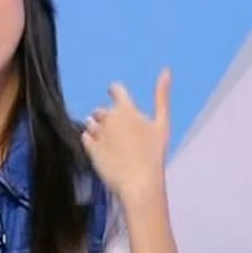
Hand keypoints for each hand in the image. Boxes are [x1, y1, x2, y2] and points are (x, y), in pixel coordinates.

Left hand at [81, 67, 171, 200]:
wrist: (139, 182)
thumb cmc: (154, 154)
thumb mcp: (162, 124)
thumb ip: (162, 97)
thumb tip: (166, 70)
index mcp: (127, 110)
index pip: (116, 90)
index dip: (115, 92)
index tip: (115, 95)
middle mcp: (109, 118)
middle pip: (102, 110)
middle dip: (107, 118)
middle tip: (120, 135)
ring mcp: (98, 134)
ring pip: (91, 123)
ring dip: (97, 129)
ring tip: (111, 145)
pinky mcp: (90, 148)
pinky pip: (85, 138)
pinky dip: (92, 142)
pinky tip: (104, 151)